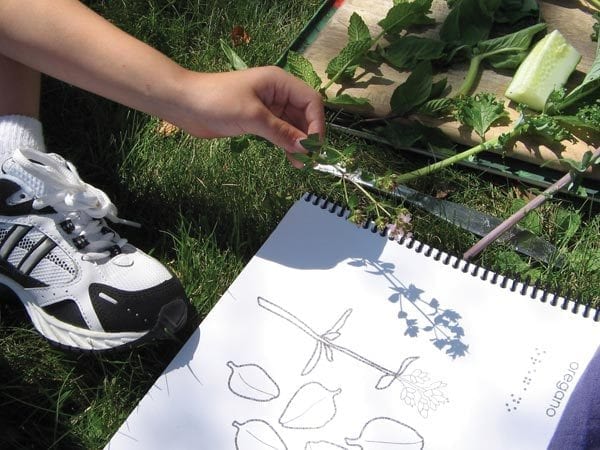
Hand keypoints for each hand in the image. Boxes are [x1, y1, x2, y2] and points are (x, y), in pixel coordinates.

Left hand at [169, 66, 324, 166]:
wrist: (184, 103)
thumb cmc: (217, 101)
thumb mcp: (252, 116)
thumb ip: (281, 132)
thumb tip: (305, 148)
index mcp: (280, 82)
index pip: (311, 101)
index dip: (316, 124)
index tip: (314, 147)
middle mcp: (278, 93)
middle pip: (305, 114)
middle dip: (309, 136)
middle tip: (310, 159)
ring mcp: (268, 107)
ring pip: (293, 126)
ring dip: (299, 143)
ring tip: (301, 164)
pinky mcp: (258, 120)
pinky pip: (280, 132)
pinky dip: (286, 145)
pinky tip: (291, 159)